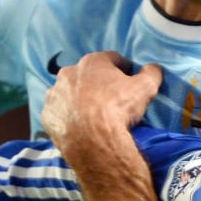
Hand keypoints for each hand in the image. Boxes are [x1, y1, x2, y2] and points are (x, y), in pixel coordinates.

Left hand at [42, 51, 161, 157]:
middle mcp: (68, 73)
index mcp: (92, 61)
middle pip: (88, 75)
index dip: (123, 69)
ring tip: (94, 115)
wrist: (93, 141)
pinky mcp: (47, 115)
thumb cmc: (119, 108)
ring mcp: (54, 94)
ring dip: (80, 99)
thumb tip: (153, 67)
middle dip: (99, 83)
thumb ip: (151, 73)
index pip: (112, 59)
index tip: (130, 80)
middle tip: (112, 99)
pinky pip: (60, 112)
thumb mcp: (146, 88)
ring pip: (70, 93)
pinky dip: (69, 116)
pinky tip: (80, 127)